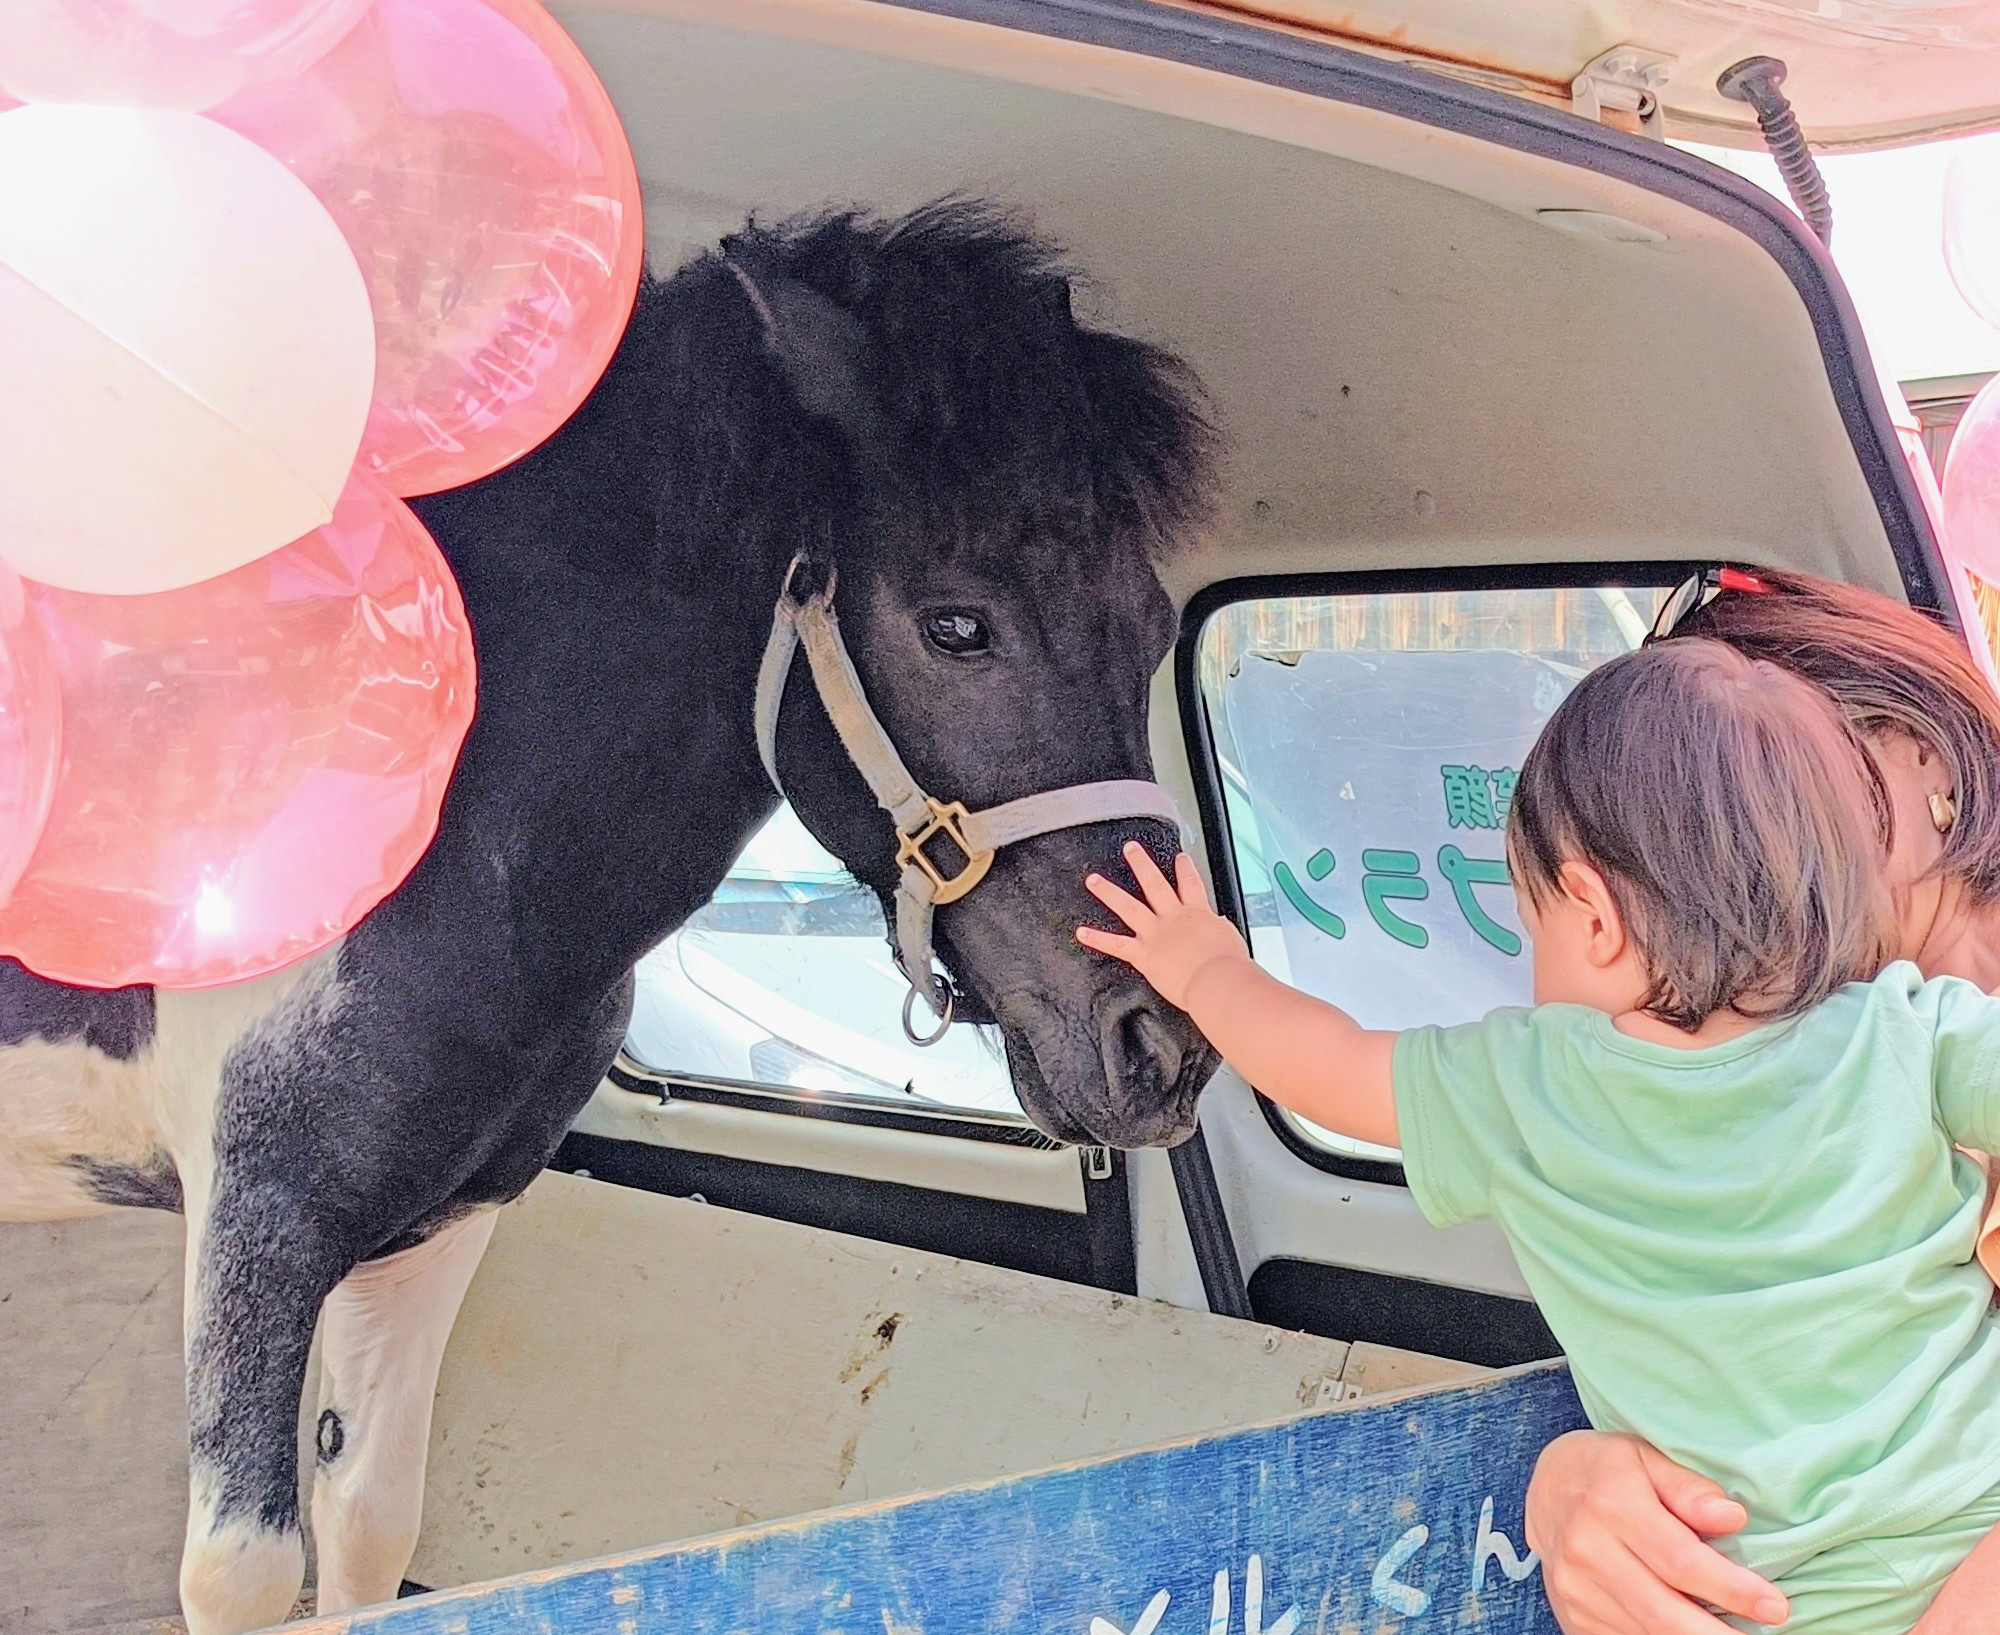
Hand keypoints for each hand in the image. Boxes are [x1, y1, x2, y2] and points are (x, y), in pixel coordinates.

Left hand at [1078, 843, 1249, 1009]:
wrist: (1216, 980)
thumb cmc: (1229, 965)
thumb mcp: (1230, 940)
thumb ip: (1220, 929)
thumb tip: (1219, 925)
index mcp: (1197, 914)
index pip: (1190, 884)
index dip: (1184, 868)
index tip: (1180, 857)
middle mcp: (1173, 918)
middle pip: (1154, 883)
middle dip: (1141, 863)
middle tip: (1130, 848)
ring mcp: (1155, 933)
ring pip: (1128, 906)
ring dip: (1109, 892)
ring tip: (1093, 880)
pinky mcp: (1144, 954)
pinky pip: (1117, 944)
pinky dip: (1098, 939)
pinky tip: (1082, 931)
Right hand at [1527, 1431, 1788, 1633]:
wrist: (1545, 1487)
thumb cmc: (1608, 1469)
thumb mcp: (1647, 1457)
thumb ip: (1689, 1488)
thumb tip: (1733, 1518)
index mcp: (1610, 1504)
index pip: (1681, 1560)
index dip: (1733, 1589)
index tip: (1774, 1606)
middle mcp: (1586, 1550)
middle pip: (1664, 1612)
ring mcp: (1575, 1589)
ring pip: (1647, 1634)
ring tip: (1730, 1633)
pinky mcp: (1573, 1616)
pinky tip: (1691, 1630)